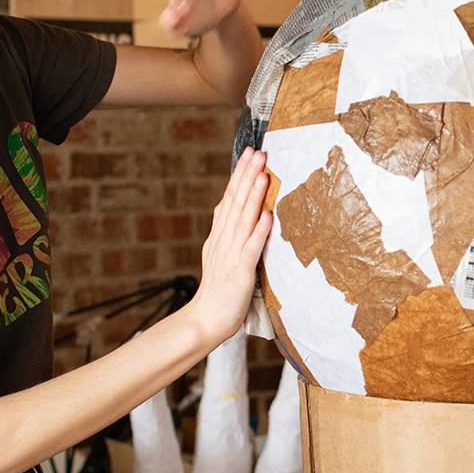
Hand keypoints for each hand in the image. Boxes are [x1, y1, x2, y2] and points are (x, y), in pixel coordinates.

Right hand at [185, 148, 273, 344]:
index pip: (229, 198)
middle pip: (236, 203)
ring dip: (254, 196)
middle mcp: (223, 241)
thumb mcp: (220, 254)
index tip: (250, 154)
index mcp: (219, 236)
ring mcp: (230, 255)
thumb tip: (236, 208)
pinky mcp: (240, 272)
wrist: (206, 320)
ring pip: (243, 220)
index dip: (240, 175)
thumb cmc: (219, 290)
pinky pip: (251, 249)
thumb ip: (228, 232)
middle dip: (248, 176)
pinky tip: (267, 215)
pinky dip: (259, 232)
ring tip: (264, 174)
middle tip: (259, 152)